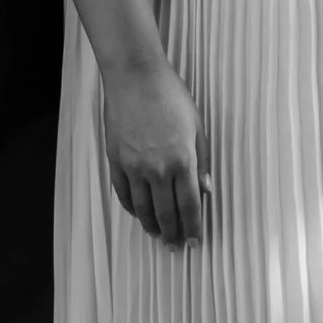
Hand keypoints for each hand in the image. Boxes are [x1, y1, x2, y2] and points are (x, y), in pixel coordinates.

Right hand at [100, 57, 209, 249]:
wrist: (135, 75)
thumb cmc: (170, 95)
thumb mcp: (197, 125)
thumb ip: (202, 160)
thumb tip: (206, 189)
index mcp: (182, 161)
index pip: (189, 206)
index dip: (192, 228)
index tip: (194, 241)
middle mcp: (158, 169)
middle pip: (166, 213)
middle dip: (172, 234)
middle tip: (175, 246)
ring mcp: (134, 166)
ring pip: (142, 208)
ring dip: (151, 225)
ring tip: (157, 234)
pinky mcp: (116, 159)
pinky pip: (123, 193)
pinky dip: (131, 207)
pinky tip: (137, 213)